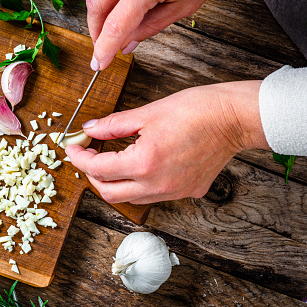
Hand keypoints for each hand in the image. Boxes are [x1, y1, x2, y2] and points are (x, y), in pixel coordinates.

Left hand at [65, 81, 268, 203]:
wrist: (234, 119)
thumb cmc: (196, 110)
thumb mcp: (148, 112)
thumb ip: (113, 125)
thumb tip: (90, 129)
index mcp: (145, 163)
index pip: (98, 168)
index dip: (79, 158)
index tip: (72, 147)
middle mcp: (158, 185)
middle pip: (109, 192)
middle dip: (91, 175)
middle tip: (87, 156)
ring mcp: (173, 192)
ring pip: (130, 197)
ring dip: (114, 182)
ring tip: (111, 159)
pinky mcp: (187, 192)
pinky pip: (152, 195)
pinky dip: (137, 184)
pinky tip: (138, 166)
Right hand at [87, 0, 233, 69]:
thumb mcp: (183, 6)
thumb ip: (151, 27)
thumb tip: (126, 44)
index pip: (115, 26)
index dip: (104, 49)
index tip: (99, 64)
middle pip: (96, 7)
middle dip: (97, 32)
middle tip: (104, 50)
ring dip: (102, 16)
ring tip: (115, 32)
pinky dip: (110, 0)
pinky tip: (121, 12)